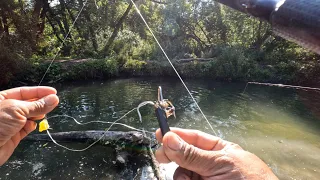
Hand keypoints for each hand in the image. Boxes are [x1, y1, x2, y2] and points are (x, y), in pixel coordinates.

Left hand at [0, 86, 58, 164]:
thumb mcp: (17, 110)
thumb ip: (37, 105)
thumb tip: (53, 99)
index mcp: (1, 99)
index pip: (23, 92)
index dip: (39, 91)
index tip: (53, 92)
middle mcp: (6, 110)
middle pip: (28, 103)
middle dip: (40, 103)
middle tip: (53, 102)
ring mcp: (10, 122)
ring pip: (29, 116)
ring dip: (38, 114)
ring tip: (44, 114)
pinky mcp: (14, 135)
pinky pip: (27, 127)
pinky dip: (32, 125)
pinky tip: (33, 124)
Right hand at [155, 128, 277, 179]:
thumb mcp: (220, 163)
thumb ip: (193, 154)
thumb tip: (171, 139)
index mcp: (219, 150)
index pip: (194, 138)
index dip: (177, 135)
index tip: (161, 133)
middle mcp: (209, 165)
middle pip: (183, 156)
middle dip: (172, 155)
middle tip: (162, 156)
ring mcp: (204, 179)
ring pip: (181, 174)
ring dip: (180, 175)